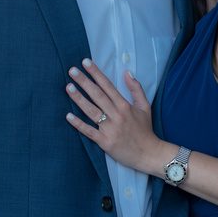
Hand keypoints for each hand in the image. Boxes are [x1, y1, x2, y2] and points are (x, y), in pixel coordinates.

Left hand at [65, 59, 166, 173]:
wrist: (148, 154)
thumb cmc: (145, 129)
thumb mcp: (145, 106)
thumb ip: (136, 89)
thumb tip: (127, 72)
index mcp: (124, 105)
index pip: (107, 85)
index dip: (96, 73)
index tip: (85, 62)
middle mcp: (116, 115)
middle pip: (97, 95)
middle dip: (84, 82)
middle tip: (72, 70)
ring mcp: (110, 129)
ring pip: (91, 111)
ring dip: (79, 99)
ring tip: (68, 87)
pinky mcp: (105, 142)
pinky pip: (89, 132)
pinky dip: (78, 124)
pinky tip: (68, 116)